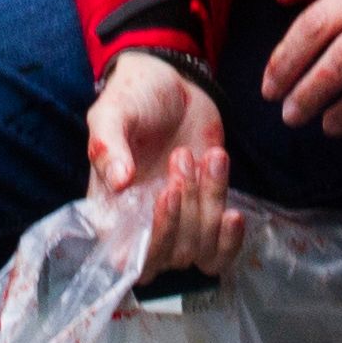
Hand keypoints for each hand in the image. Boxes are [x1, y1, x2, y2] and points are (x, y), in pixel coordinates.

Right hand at [87, 53, 241, 279]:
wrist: (175, 84)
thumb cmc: (135, 98)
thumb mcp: (114, 113)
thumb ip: (108, 146)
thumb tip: (118, 182)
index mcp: (111, 212)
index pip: (128, 258)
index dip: (152, 239)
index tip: (167, 193)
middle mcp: (143, 227)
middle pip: (169, 255)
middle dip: (185, 210)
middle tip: (182, 156)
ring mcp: (178, 224)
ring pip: (198, 249)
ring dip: (208, 203)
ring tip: (209, 155)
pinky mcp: (207, 215)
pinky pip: (220, 252)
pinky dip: (230, 239)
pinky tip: (233, 213)